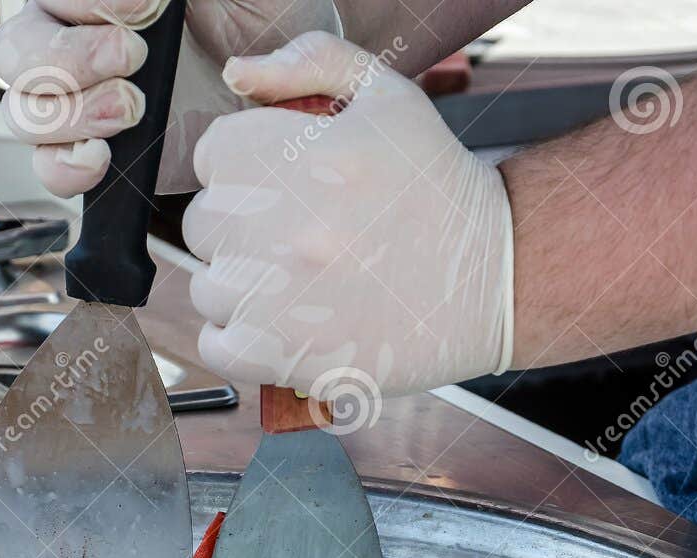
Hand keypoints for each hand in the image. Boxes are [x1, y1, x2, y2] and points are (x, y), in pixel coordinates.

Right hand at [0, 0, 339, 196]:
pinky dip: (67, 168)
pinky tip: (105, 157)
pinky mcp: (98, 158)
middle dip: (68, 55)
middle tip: (133, 56)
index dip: (88, 0)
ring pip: (23, 111)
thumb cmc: (267, 18)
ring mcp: (80, 105)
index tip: (148, 6)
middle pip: (15, 50)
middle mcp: (73, 42)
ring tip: (132, 109)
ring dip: (70, 113)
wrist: (290, 96)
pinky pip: (49, 169)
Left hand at [183, 31, 513, 400]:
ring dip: (245, 284)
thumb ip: (310, 63)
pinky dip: (240, 337)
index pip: (212, 155)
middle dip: (244, 223)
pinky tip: (286, 322)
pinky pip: (216, 344)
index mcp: (284, 156)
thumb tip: (238, 72)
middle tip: (302, 232)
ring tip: (305, 279)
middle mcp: (271, 226)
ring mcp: (271, 296)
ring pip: (210, 287)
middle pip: (204, 222)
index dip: (249, 166)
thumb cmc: (435, 186)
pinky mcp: (280, 355)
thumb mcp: (386, 97)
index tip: (289, 182)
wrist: (492, 274)